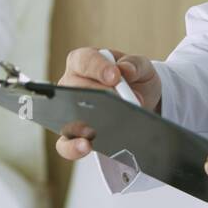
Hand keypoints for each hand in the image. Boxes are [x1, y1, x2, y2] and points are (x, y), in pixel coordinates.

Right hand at [54, 46, 161, 160]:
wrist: (140, 100)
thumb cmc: (135, 79)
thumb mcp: (142, 67)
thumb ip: (135, 65)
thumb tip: (125, 70)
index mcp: (84, 61)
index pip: (85, 60)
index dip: (98, 68)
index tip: (115, 76)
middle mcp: (71, 84)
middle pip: (77, 89)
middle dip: (102, 96)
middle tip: (124, 103)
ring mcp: (68, 110)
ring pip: (66, 115)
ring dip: (83, 122)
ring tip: (98, 128)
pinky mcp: (72, 134)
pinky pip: (65, 143)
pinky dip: (73, 147)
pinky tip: (86, 147)